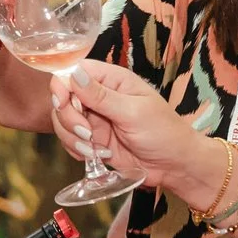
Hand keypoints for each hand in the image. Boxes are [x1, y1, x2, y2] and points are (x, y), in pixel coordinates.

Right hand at [50, 62, 206, 197]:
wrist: (174, 166)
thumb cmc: (163, 132)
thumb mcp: (133, 112)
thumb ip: (101, 96)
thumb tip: (74, 73)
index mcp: (112, 80)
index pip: (74, 71)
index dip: (62, 86)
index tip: (64, 104)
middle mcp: (99, 96)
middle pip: (63, 98)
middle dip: (69, 118)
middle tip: (87, 134)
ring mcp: (94, 118)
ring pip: (63, 121)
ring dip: (72, 137)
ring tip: (94, 150)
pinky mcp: (93, 139)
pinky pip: (70, 140)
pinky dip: (76, 149)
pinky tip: (95, 156)